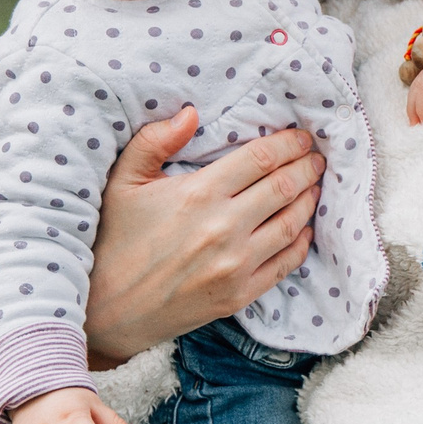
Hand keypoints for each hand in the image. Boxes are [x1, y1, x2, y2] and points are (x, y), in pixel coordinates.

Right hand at [83, 106, 324, 365]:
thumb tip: (191, 113)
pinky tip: (304, 227)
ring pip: (292, 223)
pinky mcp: (240, 294)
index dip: (289, 143)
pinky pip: (286, 263)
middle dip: (306, 167)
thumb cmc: (114, 240)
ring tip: (315, 185)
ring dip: (309, 200)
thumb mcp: (123, 182)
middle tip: (316, 157)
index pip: (261, 158)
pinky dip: (301, 241)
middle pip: (284, 186)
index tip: (302, 136)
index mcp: (199, 194)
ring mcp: (236, 264)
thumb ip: (155, 141)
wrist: (106, 310)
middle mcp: (224, 228)